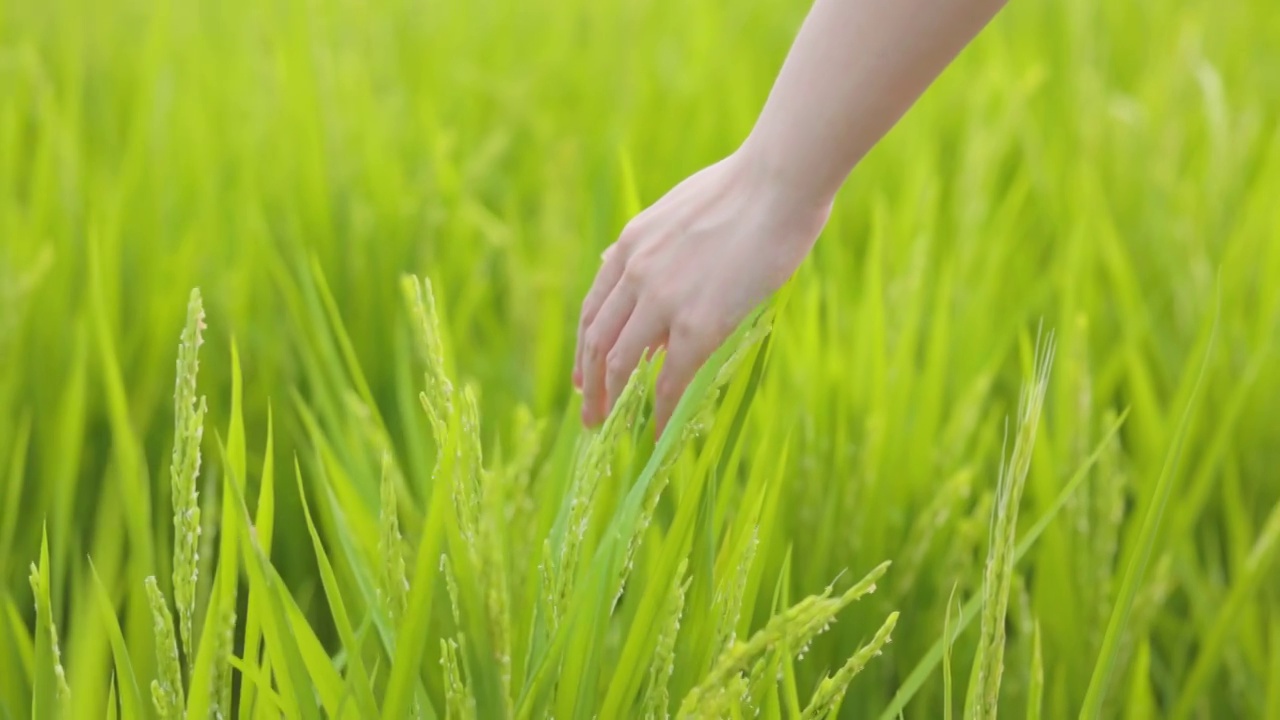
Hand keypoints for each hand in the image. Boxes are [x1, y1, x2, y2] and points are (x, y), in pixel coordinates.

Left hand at [572, 148, 831, 435]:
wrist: (778, 183)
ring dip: (610, 400)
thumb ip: (654, 244)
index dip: (584, 346)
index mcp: (631, 244)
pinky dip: (659, 411)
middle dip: (589, 382)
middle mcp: (636, 273)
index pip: (594, 306)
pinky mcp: (697, 323)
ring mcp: (662, 300)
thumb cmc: (746, 189)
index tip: (583, 375)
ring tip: (608, 428)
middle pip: (596, 340)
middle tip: (590, 412)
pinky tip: (658, 432)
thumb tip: (626, 263)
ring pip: (621, 363)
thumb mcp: (679, 210)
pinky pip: (668, 379)